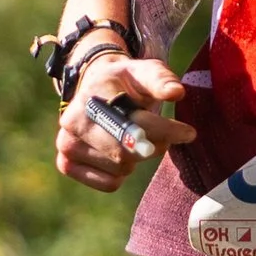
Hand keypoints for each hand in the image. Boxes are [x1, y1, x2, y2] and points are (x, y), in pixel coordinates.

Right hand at [55, 53, 194, 189]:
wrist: (94, 91)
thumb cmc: (125, 82)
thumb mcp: (144, 71)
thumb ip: (161, 79)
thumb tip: (177, 93)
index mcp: (92, 95)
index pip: (134, 123)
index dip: (166, 130)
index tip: (188, 133)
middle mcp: (73, 121)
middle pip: (127, 152)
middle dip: (153, 146)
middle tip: (162, 138)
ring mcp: (67, 144)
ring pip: (121, 168)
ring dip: (138, 159)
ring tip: (135, 141)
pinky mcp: (66, 164)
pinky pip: (109, 184)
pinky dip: (121, 174)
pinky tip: (119, 154)